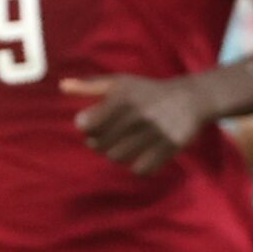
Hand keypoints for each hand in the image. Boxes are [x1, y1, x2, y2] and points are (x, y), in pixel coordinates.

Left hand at [63, 74, 213, 174]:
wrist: (191, 98)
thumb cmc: (148, 91)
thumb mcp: (120, 83)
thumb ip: (90, 86)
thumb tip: (62, 86)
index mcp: (123, 97)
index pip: (88, 124)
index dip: (87, 127)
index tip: (92, 124)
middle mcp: (138, 114)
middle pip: (100, 144)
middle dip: (99, 143)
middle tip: (108, 137)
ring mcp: (155, 132)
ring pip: (118, 157)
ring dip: (116, 154)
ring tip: (122, 146)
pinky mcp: (170, 146)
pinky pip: (142, 168)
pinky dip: (138, 166)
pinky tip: (140, 156)